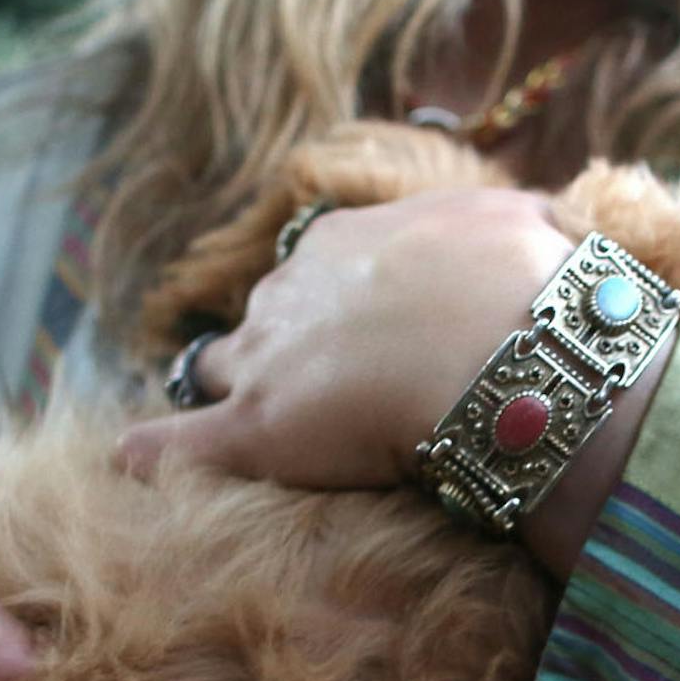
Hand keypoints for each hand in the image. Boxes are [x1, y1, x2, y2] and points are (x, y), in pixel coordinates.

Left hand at [116, 186, 572, 490]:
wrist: (510, 345)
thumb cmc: (525, 286)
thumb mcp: (521, 222)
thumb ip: (512, 223)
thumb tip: (549, 218)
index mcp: (343, 242)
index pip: (312, 276)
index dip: (330, 313)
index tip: (359, 340)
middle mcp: (289, 290)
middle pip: (260, 322)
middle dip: (280, 351)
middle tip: (319, 391)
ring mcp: (265, 359)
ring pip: (217, 373)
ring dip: (231, 396)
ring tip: (246, 431)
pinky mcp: (253, 430)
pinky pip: (175, 445)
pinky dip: (152, 453)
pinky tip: (130, 462)